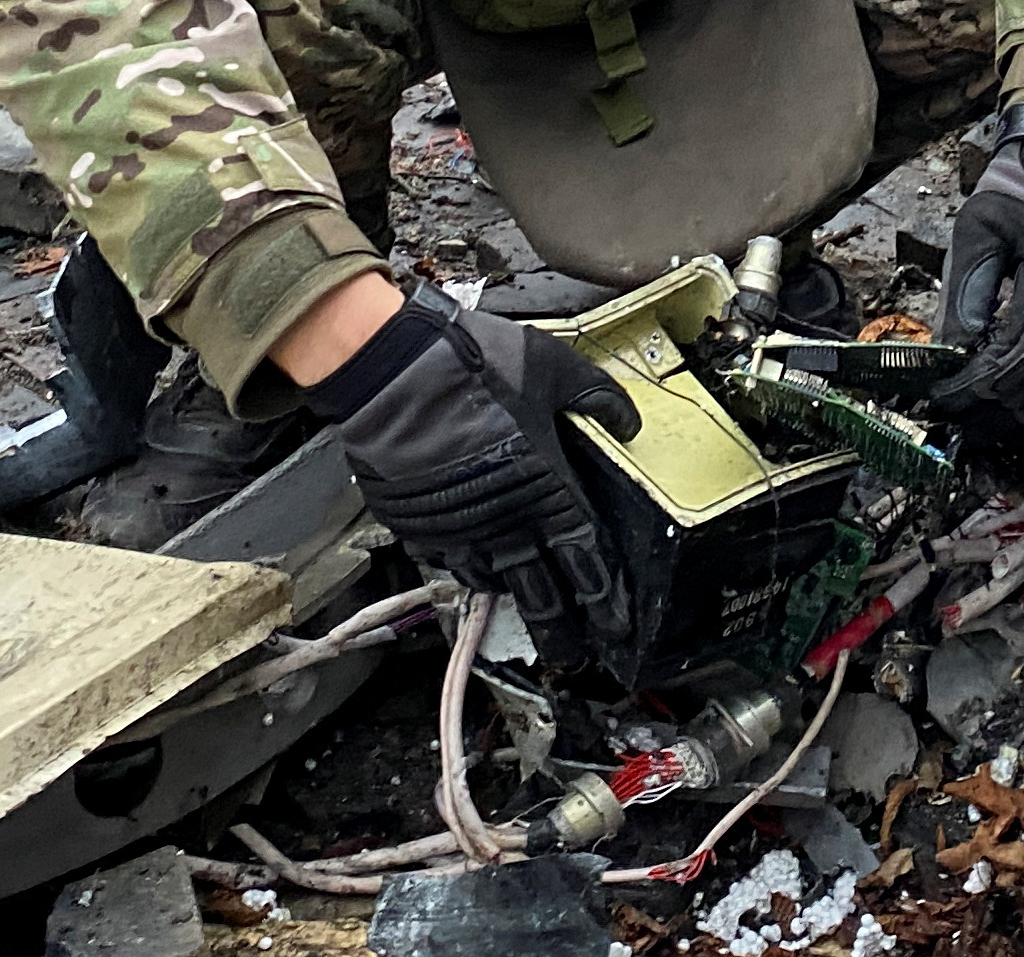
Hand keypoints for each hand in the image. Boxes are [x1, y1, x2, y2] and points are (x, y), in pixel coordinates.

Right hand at [321, 288, 642, 652]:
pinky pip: (450, 562)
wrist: (393, 371)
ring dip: (516, 602)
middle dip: (563, 630)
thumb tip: (630, 423)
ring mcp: (459, 529)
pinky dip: (468, 570)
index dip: (606, 596)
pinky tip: (479, 572)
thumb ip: (599, 399)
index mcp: (547, 488)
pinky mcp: (418, 525)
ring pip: (495, 581)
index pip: (587, 557)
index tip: (619, 626)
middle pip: (542, 592)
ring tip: (532, 621)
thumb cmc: (475, 365)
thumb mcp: (557, 368)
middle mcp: (506, 520)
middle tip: (576, 658)